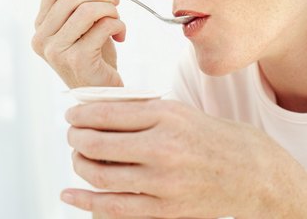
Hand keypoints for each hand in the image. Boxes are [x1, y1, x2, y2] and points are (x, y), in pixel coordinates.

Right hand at [32, 0, 125, 87]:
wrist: (102, 89)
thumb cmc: (95, 53)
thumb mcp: (86, 21)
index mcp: (41, 25)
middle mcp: (41, 38)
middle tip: (115, 3)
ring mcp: (56, 50)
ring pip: (87, 9)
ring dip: (110, 9)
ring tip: (117, 20)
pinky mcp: (76, 59)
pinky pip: (102, 26)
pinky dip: (118, 24)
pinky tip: (120, 34)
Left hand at [62, 99, 306, 217]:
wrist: (251, 172)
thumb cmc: (210, 135)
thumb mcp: (177, 110)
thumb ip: (138, 110)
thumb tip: (96, 109)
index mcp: (166, 116)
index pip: (107, 112)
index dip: (80, 113)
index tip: (70, 114)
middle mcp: (162, 148)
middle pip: (98, 143)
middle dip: (75, 137)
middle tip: (71, 134)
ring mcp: (162, 183)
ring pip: (100, 175)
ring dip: (78, 164)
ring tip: (77, 156)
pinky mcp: (164, 211)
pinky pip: (113, 208)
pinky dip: (84, 202)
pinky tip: (68, 195)